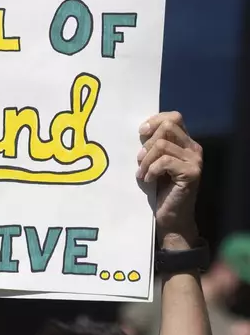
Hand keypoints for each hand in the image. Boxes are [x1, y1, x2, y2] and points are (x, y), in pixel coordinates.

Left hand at [137, 112, 202, 245]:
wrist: (171, 216)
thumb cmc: (160, 189)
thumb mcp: (154, 161)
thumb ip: (153, 145)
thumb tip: (142, 129)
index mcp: (185, 142)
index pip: (174, 117)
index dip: (155, 121)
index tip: (141, 133)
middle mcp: (193, 148)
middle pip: (167, 127)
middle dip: (147, 144)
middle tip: (139, 161)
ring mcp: (195, 160)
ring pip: (161, 145)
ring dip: (145, 160)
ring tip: (142, 174)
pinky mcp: (191, 173)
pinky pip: (163, 162)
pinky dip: (151, 170)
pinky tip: (148, 180)